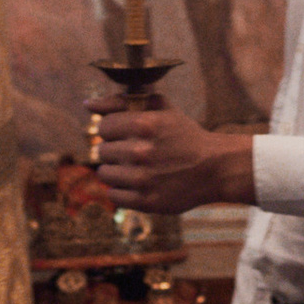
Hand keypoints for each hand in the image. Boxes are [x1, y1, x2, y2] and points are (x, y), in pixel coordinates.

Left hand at [89, 102, 249, 210]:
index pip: (103, 127)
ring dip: (117, 171)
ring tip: (136, 169)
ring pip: (105, 174)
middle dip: (117, 150)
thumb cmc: (184, 135)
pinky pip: (114, 196)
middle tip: (136, 152)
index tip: (127, 134)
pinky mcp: (147, 202)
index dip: (114, 130)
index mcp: (145, 124)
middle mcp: (141, 152)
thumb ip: (121, 102)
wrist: (215, 168)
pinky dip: (122, 190)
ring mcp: (143, 179)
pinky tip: (138, 184)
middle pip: (103, 151)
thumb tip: (88, 104)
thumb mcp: (160, 109)